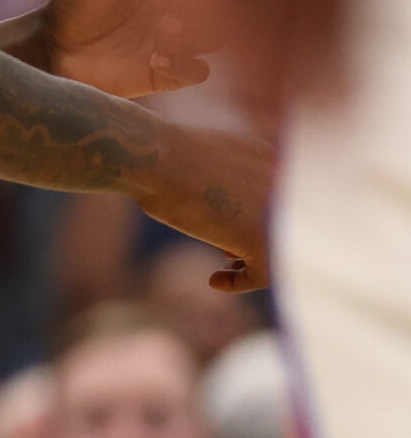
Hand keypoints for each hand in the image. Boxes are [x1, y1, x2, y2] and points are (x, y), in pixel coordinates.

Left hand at [38, 0, 213, 98]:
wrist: (52, 47)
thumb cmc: (73, 3)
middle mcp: (176, 9)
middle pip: (218, 6)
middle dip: (204, 7)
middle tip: (170, 11)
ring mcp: (174, 41)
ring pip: (215, 38)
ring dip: (197, 36)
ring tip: (162, 34)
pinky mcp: (166, 73)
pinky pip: (198, 72)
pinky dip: (186, 66)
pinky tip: (155, 59)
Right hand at [133, 120, 276, 292]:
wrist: (154, 157)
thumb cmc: (162, 155)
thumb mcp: (207, 159)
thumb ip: (229, 179)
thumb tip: (230, 210)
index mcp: (271, 160)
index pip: (277, 204)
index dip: (254, 221)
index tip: (228, 232)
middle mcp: (283, 185)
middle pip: (282, 229)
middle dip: (253, 243)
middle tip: (227, 254)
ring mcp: (276, 212)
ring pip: (277, 252)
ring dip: (249, 263)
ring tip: (222, 266)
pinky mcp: (261, 237)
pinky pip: (263, 273)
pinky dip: (240, 283)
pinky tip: (215, 280)